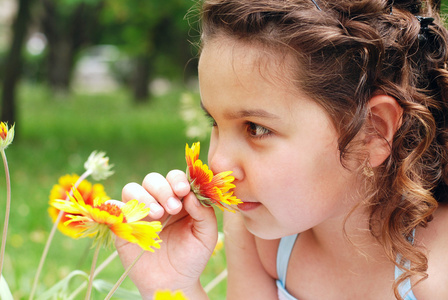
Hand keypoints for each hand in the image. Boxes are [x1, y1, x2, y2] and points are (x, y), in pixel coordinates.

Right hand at [116, 170, 216, 298]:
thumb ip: (204, 214)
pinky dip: (120, 208)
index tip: (183, 191)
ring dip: (145, 197)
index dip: (178, 180)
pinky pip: (114, 207)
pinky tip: (134, 220)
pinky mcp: (123, 225)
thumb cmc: (191, 257)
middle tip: (172, 208)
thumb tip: (191, 195)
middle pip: (153, 179)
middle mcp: (158, 201)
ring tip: (158, 215)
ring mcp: (139, 212)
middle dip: (163, 189)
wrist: (173, 282)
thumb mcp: (206, 236)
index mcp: (179, 199)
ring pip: (132, 188)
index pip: (175, 177)